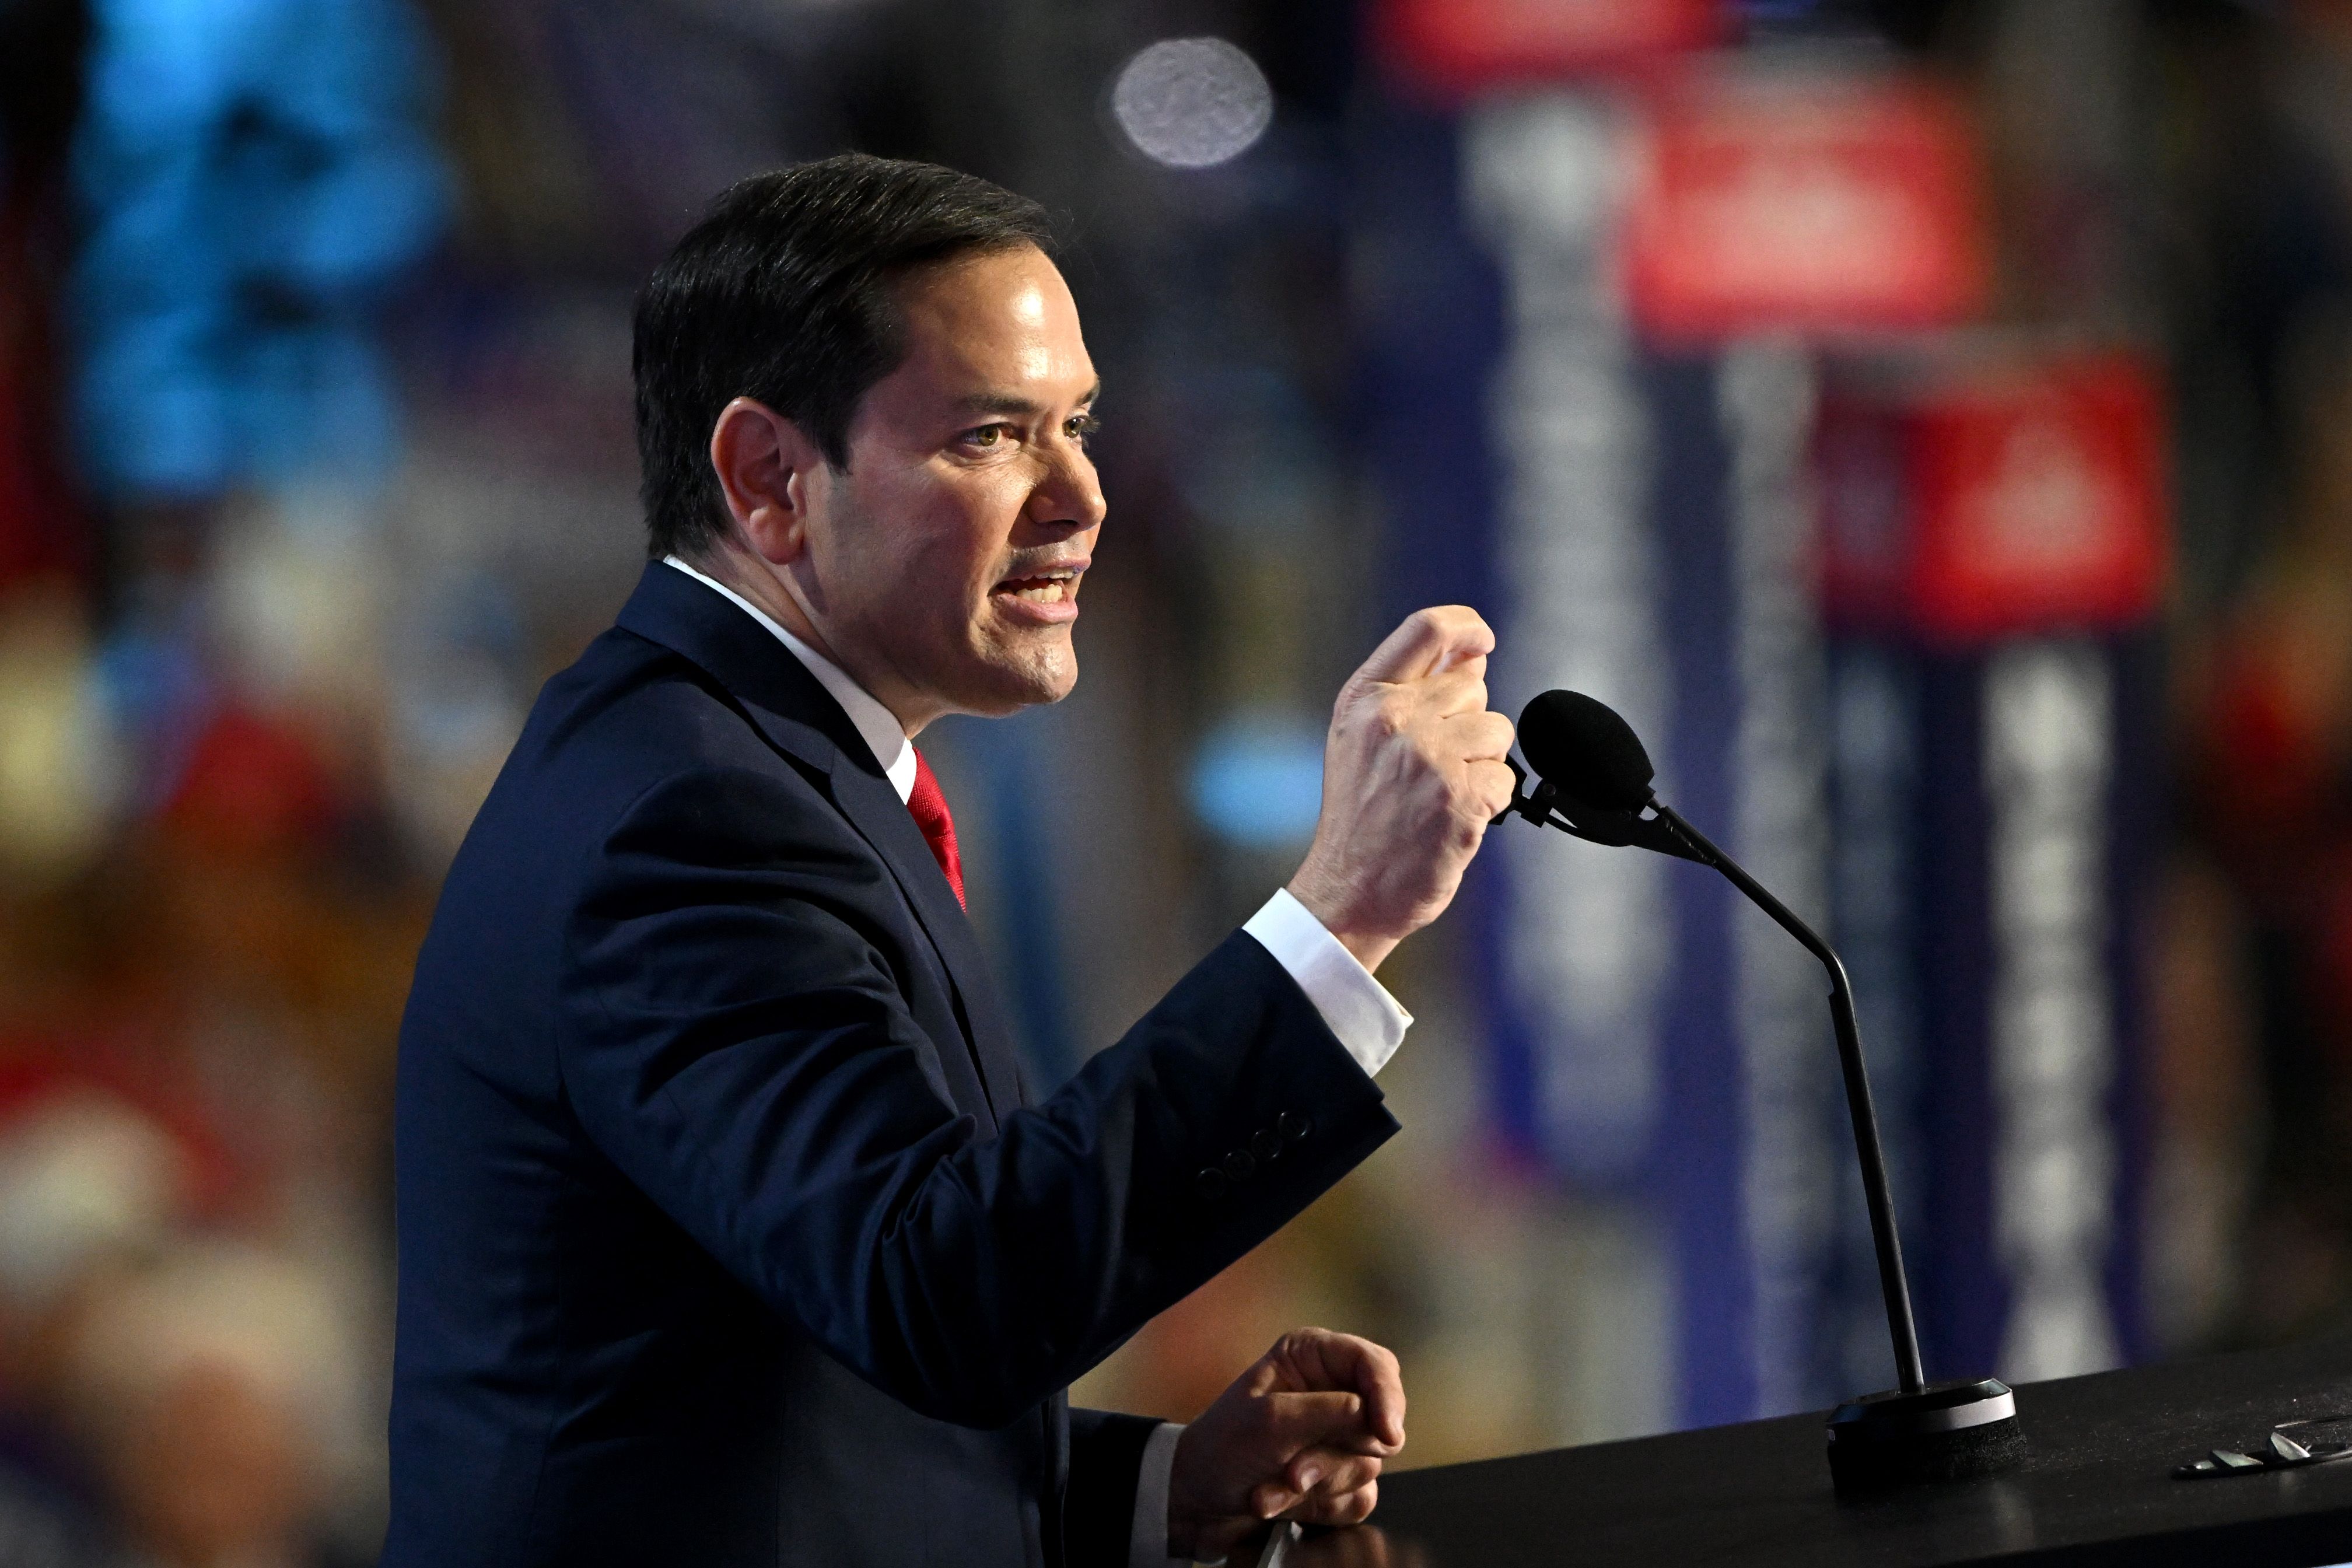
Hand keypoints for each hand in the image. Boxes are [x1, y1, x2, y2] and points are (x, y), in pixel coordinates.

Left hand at [1166, 1328, 1405, 1562]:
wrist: (1195, 1500)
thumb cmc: (1221, 1446)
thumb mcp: (1271, 1421)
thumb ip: (1331, 1413)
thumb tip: (1385, 1423)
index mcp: (1314, 1358)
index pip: (1376, 1366)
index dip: (1388, 1396)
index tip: (1385, 1433)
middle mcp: (1331, 1393)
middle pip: (1379, 1421)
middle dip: (1336, 1454)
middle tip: (1294, 1471)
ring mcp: (1337, 1439)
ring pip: (1367, 1465)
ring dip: (1318, 1485)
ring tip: (1274, 1487)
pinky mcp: (1338, 1478)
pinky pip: (1358, 1498)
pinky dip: (1321, 1507)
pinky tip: (1282, 1501)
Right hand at [1288, 607, 1515, 971]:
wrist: (1349, 890)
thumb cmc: (1361, 815)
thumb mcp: (1363, 739)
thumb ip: (1412, 690)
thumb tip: (1474, 653)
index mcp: (1365, 698)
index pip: (1427, 628)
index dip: (1466, 626)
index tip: (1482, 642)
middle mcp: (1394, 719)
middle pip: (1474, 686)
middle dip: (1468, 722)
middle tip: (1432, 765)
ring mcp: (1427, 758)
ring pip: (1497, 730)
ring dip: (1482, 762)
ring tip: (1441, 793)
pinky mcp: (1459, 797)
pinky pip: (1506, 777)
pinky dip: (1491, 799)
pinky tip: (1454, 817)